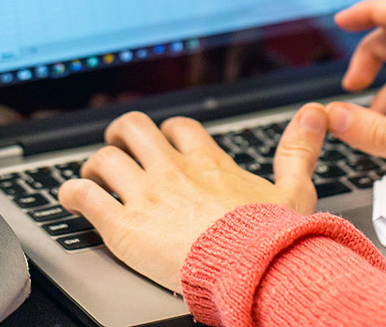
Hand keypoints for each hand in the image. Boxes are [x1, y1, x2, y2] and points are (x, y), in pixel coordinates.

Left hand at [57, 103, 327, 292]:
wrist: (250, 271)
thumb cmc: (273, 239)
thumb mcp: (295, 190)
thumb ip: (299, 150)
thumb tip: (314, 115)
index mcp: (208, 162)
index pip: (180, 128)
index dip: (169, 133)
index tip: (167, 143)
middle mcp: (172, 171)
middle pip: (133, 129)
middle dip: (120, 133)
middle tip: (117, 145)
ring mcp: (145, 195)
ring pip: (104, 158)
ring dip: (93, 165)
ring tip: (91, 175)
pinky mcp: (123, 225)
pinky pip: (84, 196)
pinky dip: (71, 193)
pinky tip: (71, 198)